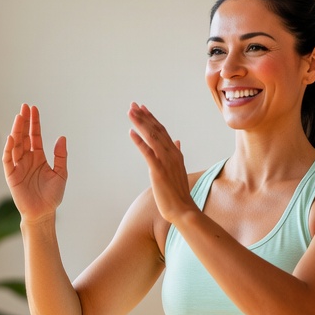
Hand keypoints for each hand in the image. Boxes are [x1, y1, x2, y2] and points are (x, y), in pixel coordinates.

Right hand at [3, 103, 66, 222]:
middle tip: (24, 107)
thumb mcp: (61, 174)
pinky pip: (8, 159)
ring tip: (19, 117)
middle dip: (24, 122)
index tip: (33, 109)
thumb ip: (61, 156)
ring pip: (15, 144)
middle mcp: (27, 159)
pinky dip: (9, 148)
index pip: (34, 136)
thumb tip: (62, 137)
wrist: (44, 213)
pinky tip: (12, 137)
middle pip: (23, 136)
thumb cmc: (52, 196)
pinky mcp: (11, 175)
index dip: (34, 123)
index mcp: (38, 157)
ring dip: (16, 130)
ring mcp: (18, 166)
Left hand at [128, 103, 195, 223]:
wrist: (184, 209)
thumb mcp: (179, 169)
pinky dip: (139, 142)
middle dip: (144, 117)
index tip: (142, 108)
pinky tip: (131, 132)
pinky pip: (148, 153)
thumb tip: (177, 141)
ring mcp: (165, 162)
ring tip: (130, 113)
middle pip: (156, 130)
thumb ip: (176, 153)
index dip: (151, 119)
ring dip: (140, 123)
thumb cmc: (179, 192)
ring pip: (152, 137)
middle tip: (132, 105)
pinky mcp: (158, 171)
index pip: (162, 131)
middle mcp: (171, 154)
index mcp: (175, 153)